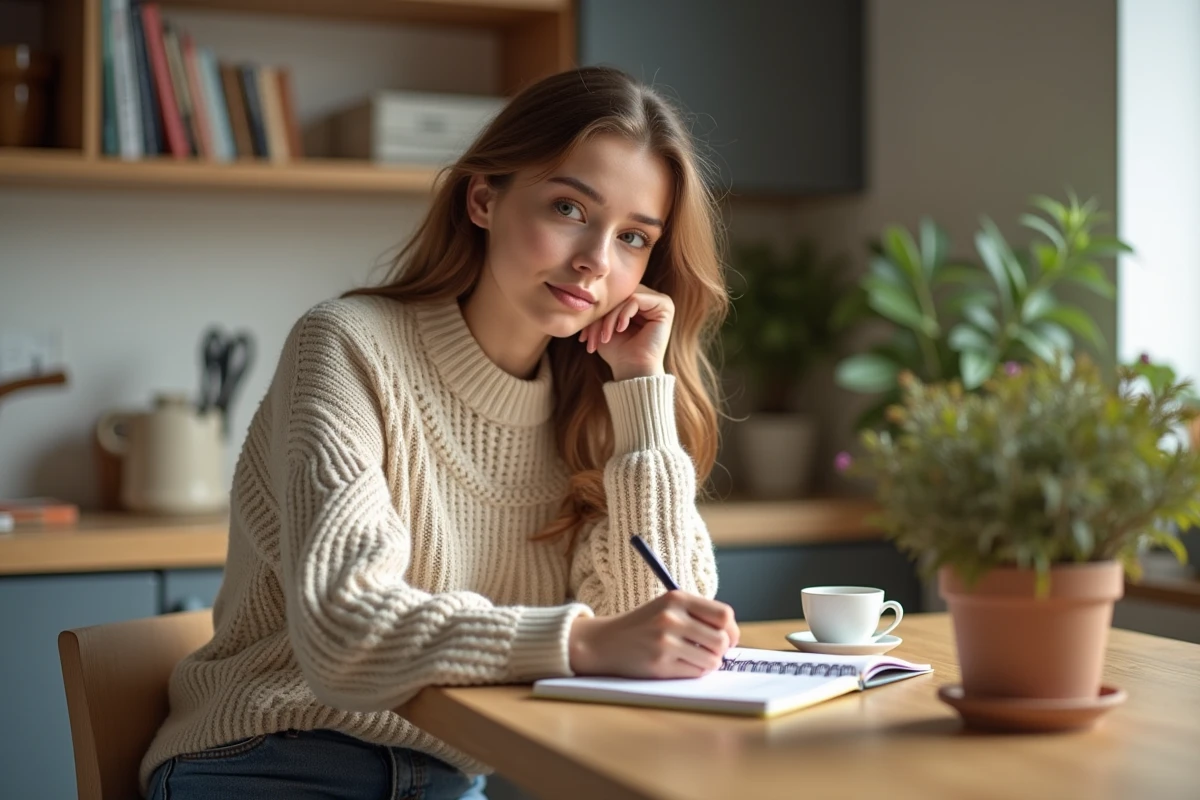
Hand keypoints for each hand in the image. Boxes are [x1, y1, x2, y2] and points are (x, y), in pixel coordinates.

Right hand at [568, 591, 740, 677]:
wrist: (606, 642)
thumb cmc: (644, 625)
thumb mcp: (668, 607)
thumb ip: (698, 615)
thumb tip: (733, 636)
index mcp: (677, 598)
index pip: (724, 615)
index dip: (731, 630)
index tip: (728, 638)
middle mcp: (671, 618)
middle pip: (722, 640)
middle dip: (721, 650)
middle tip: (710, 651)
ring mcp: (665, 642)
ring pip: (712, 660)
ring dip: (708, 663)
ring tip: (694, 658)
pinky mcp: (660, 665)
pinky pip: (696, 673)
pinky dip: (695, 672)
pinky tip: (681, 665)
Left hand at [579, 284, 674, 380]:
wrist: (633, 371)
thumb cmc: (619, 352)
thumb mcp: (603, 326)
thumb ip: (599, 308)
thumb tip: (586, 293)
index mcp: (638, 303)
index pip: (613, 297)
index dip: (597, 313)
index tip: (583, 337)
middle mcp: (650, 299)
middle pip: (619, 296)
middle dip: (602, 315)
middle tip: (591, 337)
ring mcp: (659, 301)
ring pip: (625, 297)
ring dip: (610, 317)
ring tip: (605, 336)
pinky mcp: (665, 305)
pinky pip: (636, 299)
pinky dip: (623, 315)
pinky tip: (620, 329)